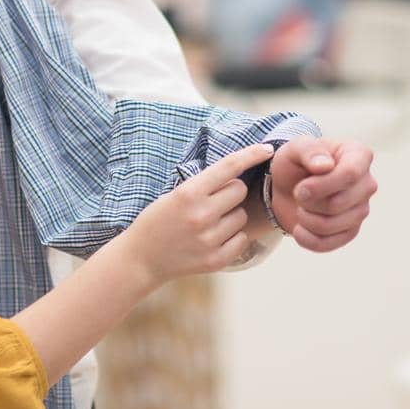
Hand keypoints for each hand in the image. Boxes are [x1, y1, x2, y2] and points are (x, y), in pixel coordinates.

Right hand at [126, 142, 275, 282]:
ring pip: (242, 216)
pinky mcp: (216, 259)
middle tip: (213, 200)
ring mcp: (210, 239)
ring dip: (231, 216)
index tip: (267, 149)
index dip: (251, 154)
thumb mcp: (174, 194)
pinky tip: (213, 239)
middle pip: (240, 191)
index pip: (229, 167)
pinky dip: (233, 237)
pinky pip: (242, 238)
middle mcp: (201, 215)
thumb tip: (238, 173)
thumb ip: (203, 185)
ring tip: (209, 223)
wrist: (142, 258)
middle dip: (231, 192)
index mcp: (188, 193)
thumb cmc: (158, 220)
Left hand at [269, 137, 375, 252]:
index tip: (300, 187)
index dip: (321, 185)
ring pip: (332, 225)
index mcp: (358, 155)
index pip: (350, 174)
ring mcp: (361, 209)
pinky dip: (307, 239)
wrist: (288, 187)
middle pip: (338, 203)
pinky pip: (329, 244)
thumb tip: (325, 166)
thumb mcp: (296, 148)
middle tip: (297, 193)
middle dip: (307, 202)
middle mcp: (367, 183)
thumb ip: (309, 150)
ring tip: (301, 207)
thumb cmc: (296, 163)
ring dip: (305, 218)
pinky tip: (299, 229)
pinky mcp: (351, 231)